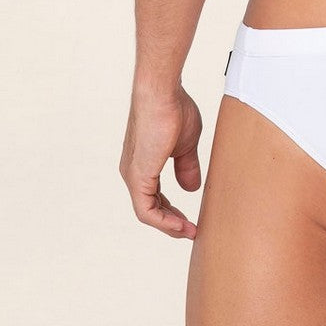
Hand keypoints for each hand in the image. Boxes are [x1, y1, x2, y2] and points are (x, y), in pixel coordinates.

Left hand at [119, 85, 203, 238]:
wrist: (162, 93)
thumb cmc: (174, 109)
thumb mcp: (185, 144)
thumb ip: (186, 166)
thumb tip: (191, 188)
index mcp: (144, 163)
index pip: (156, 196)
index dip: (173, 211)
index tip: (191, 219)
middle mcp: (134, 172)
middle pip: (151, 207)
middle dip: (173, 222)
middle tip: (192, 230)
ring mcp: (133, 175)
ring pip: (148, 212)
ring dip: (170, 226)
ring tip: (190, 232)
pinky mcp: (137, 177)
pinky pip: (147, 210)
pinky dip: (165, 221)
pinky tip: (182, 225)